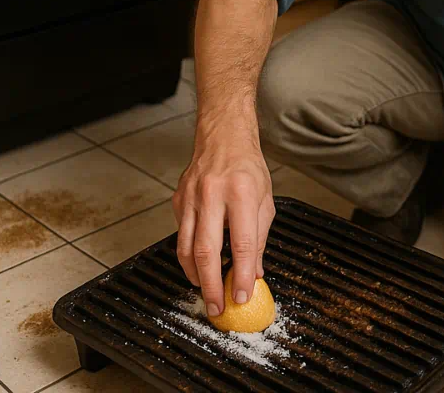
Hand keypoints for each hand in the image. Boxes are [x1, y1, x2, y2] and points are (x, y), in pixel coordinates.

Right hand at [171, 116, 274, 316]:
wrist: (223, 136)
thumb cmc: (248, 167)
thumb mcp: (265, 200)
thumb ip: (259, 238)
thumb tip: (255, 273)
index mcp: (242, 193)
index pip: (242, 243)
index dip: (242, 274)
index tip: (242, 296)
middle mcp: (213, 195)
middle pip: (206, 250)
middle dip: (210, 284)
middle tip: (215, 307)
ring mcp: (191, 197)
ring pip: (185, 247)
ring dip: (195, 275)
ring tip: (205, 292)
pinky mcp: (178, 200)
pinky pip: (181, 234)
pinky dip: (188, 255)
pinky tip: (198, 264)